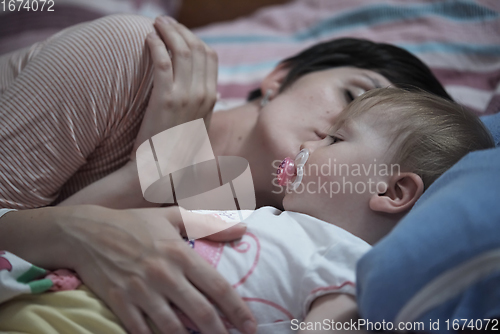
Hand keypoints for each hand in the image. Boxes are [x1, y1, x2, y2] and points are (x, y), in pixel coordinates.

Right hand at [64, 205, 255, 333]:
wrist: (87, 231)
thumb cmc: (134, 223)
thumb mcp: (173, 216)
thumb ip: (210, 224)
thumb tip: (243, 228)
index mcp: (181, 253)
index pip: (217, 287)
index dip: (237, 309)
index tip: (250, 325)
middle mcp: (164, 274)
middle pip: (200, 312)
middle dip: (220, 332)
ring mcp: (141, 291)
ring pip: (173, 328)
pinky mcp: (120, 303)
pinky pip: (141, 331)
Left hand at [133, 16, 218, 154]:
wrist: (162, 169)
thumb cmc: (176, 147)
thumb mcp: (199, 126)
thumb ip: (206, 105)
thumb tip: (213, 91)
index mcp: (211, 98)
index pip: (210, 56)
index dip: (194, 39)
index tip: (179, 32)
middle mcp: (203, 95)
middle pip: (196, 48)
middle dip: (180, 30)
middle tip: (164, 21)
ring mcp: (185, 96)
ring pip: (181, 51)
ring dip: (167, 32)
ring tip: (154, 24)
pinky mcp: (165, 99)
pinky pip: (162, 62)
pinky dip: (155, 46)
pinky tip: (147, 39)